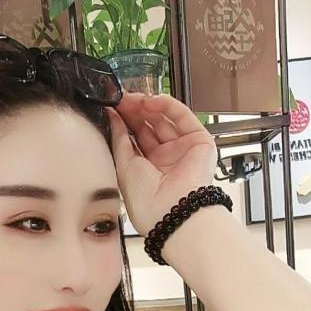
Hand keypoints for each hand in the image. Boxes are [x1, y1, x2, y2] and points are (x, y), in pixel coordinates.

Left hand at [106, 91, 217, 236]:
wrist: (171, 211)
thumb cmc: (147, 202)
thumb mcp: (124, 166)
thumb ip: (119, 139)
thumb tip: (112, 117)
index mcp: (148, 170)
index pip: (136, 138)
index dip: (124, 121)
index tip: (111, 108)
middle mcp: (166, 159)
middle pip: (149, 126)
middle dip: (133, 111)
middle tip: (119, 99)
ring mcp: (183, 150)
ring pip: (165, 119)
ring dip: (147, 106)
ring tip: (131, 100)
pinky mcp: (199, 142)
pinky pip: (183, 116)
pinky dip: (167, 105)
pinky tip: (151, 101)